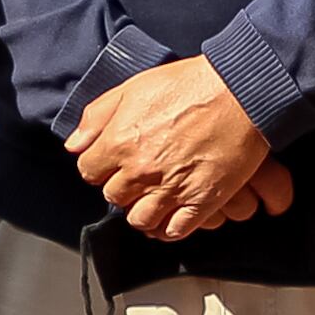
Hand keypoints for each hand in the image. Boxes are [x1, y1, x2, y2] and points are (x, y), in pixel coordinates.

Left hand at [67, 55, 294, 242]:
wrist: (240, 91)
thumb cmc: (189, 83)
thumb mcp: (133, 87)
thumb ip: (97, 116)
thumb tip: (75, 145)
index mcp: (119, 143)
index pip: (89, 172)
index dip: (101, 165)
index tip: (114, 161)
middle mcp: (140, 171)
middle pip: (114, 197)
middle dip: (123, 186)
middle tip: (139, 174)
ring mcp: (171, 190)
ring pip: (140, 220)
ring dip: (143, 210)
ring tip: (154, 197)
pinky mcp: (201, 202)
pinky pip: (174, 231)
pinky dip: (169, 228)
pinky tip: (172, 215)